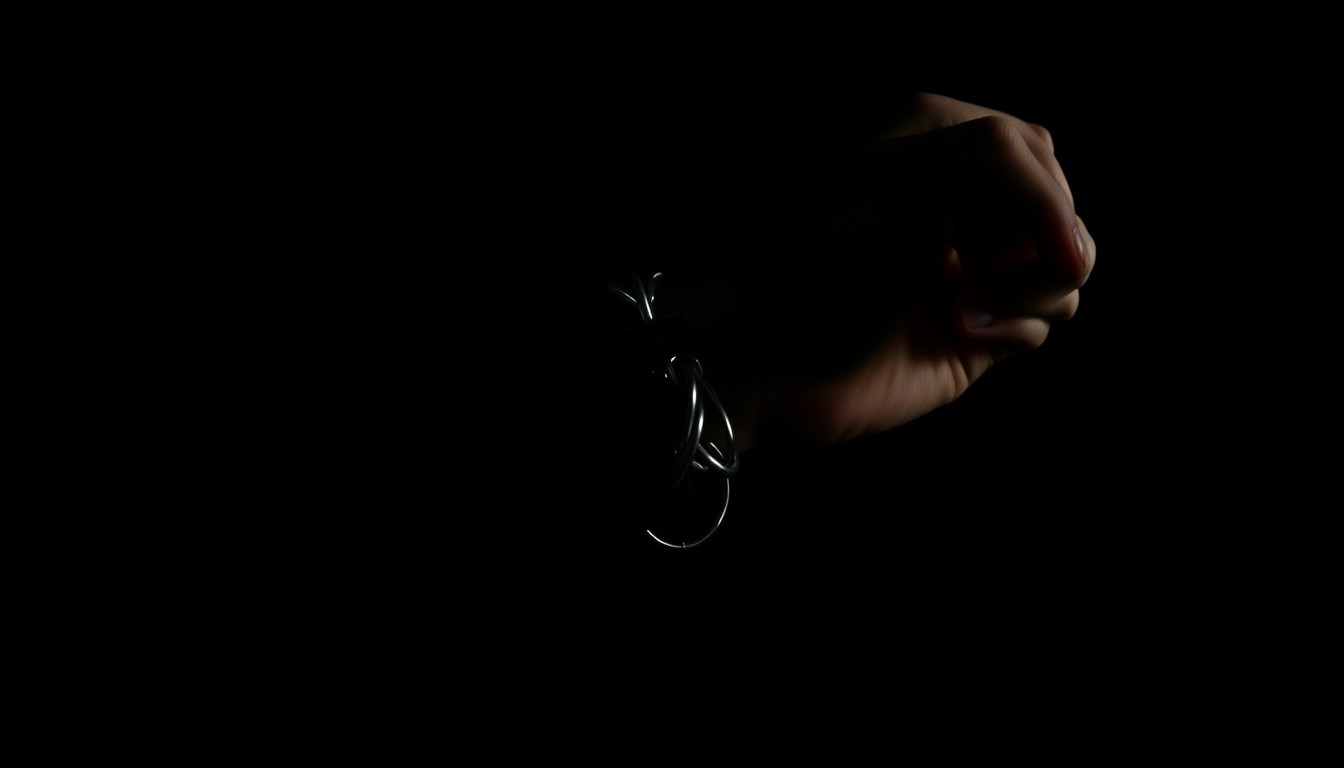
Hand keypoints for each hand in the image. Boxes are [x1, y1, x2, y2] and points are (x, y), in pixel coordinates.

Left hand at [671, 93, 1095, 446]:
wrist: (770, 367)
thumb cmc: (816, 268)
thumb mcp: (897, 183)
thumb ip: (999, 163)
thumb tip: (1075, 243)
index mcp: (937, 146)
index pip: (1035, 151)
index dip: (1037, 194)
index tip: (997, 232)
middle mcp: (962, 203)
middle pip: (1062, 209)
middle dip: (1032, 245)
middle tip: (963, 270)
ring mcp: (974, 266)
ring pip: (1066, 266)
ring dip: (1025, 292)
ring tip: (957, 308)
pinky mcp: (982, 328)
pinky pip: (1048, 318)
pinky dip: (1016, 328)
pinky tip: (958, 333)